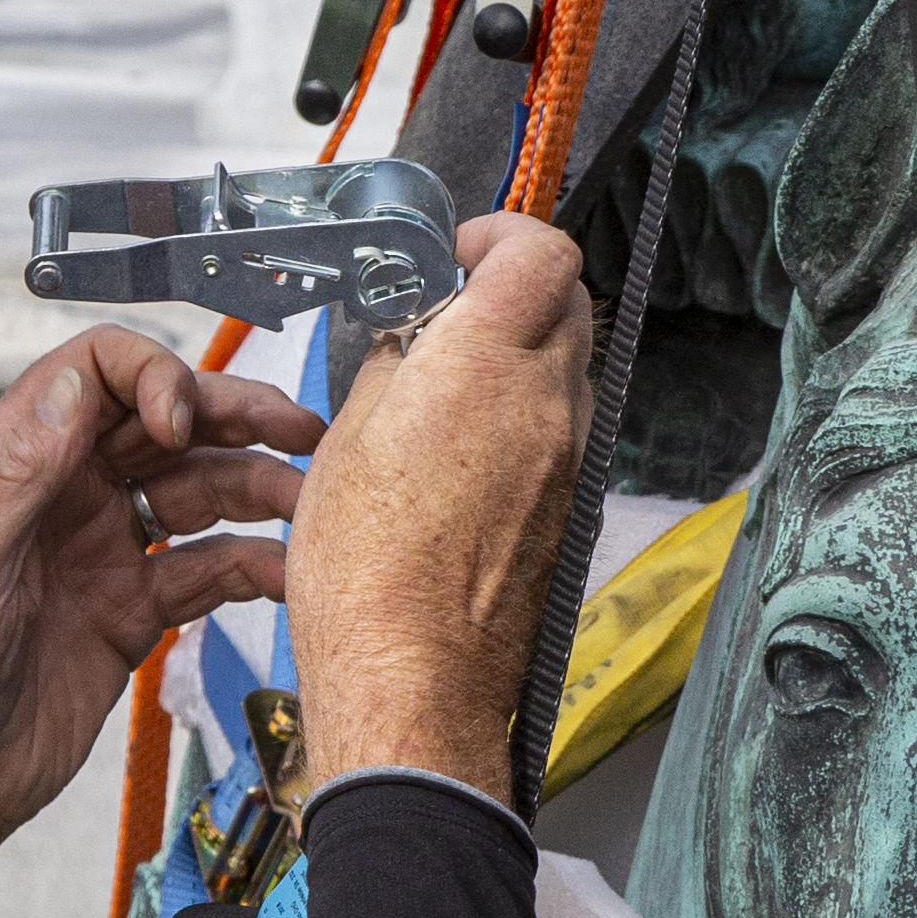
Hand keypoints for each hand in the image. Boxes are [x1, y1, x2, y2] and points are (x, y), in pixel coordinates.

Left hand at [0, 326, 318, 917]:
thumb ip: (17, 473)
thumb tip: (70, 386)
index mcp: (16, 467)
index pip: (94, 375)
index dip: (150, 378)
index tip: (179, 421)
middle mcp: (66, 497)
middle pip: (165, 424)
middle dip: (234, 416)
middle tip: (296, 427)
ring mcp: (105, 552)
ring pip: (199, 492)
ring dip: (257, 487)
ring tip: (306, 498)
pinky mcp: (134, 612)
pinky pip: (207, 571)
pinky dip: (253, 566)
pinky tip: (285, 572)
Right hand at [285, 214, 594, 804]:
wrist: (413, 680)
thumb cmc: (366, 574)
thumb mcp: (347, 440)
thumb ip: (395, 367)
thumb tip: (415, 340)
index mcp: (488, 366)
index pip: (543, 252)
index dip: (503, 237)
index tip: (459, 255)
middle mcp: (547, 406)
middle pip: (566, 304)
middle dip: (513, 294)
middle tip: (447, 320)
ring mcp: (568, 462)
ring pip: (566, 371)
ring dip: (518, 361)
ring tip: (443, 396)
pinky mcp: (569, 511)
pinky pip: (558, 436)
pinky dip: (521, 423)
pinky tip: (459, 459)